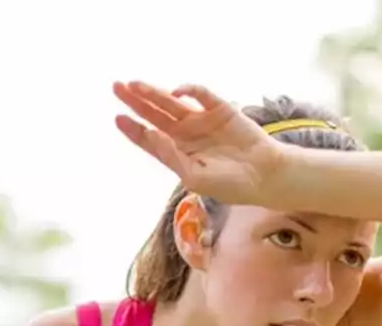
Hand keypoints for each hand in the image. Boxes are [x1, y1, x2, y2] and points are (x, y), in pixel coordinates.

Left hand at [112, 80, 287, 204]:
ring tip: (135, 84)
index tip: (118, 117)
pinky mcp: (219, 108)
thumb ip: (172, 158)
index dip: (133, 128)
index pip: (149, 138)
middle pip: (155, 114)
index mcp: (177, 152)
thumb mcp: (195, 177)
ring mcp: (201, 120)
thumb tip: (152, 135)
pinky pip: (200, 94)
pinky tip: (176, 91)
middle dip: (135, 101)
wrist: (264, 176)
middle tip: (117, 86)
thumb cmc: (230, 184)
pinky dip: (188, 89)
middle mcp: (186, 134)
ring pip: (172, 102)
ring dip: (153, 92)